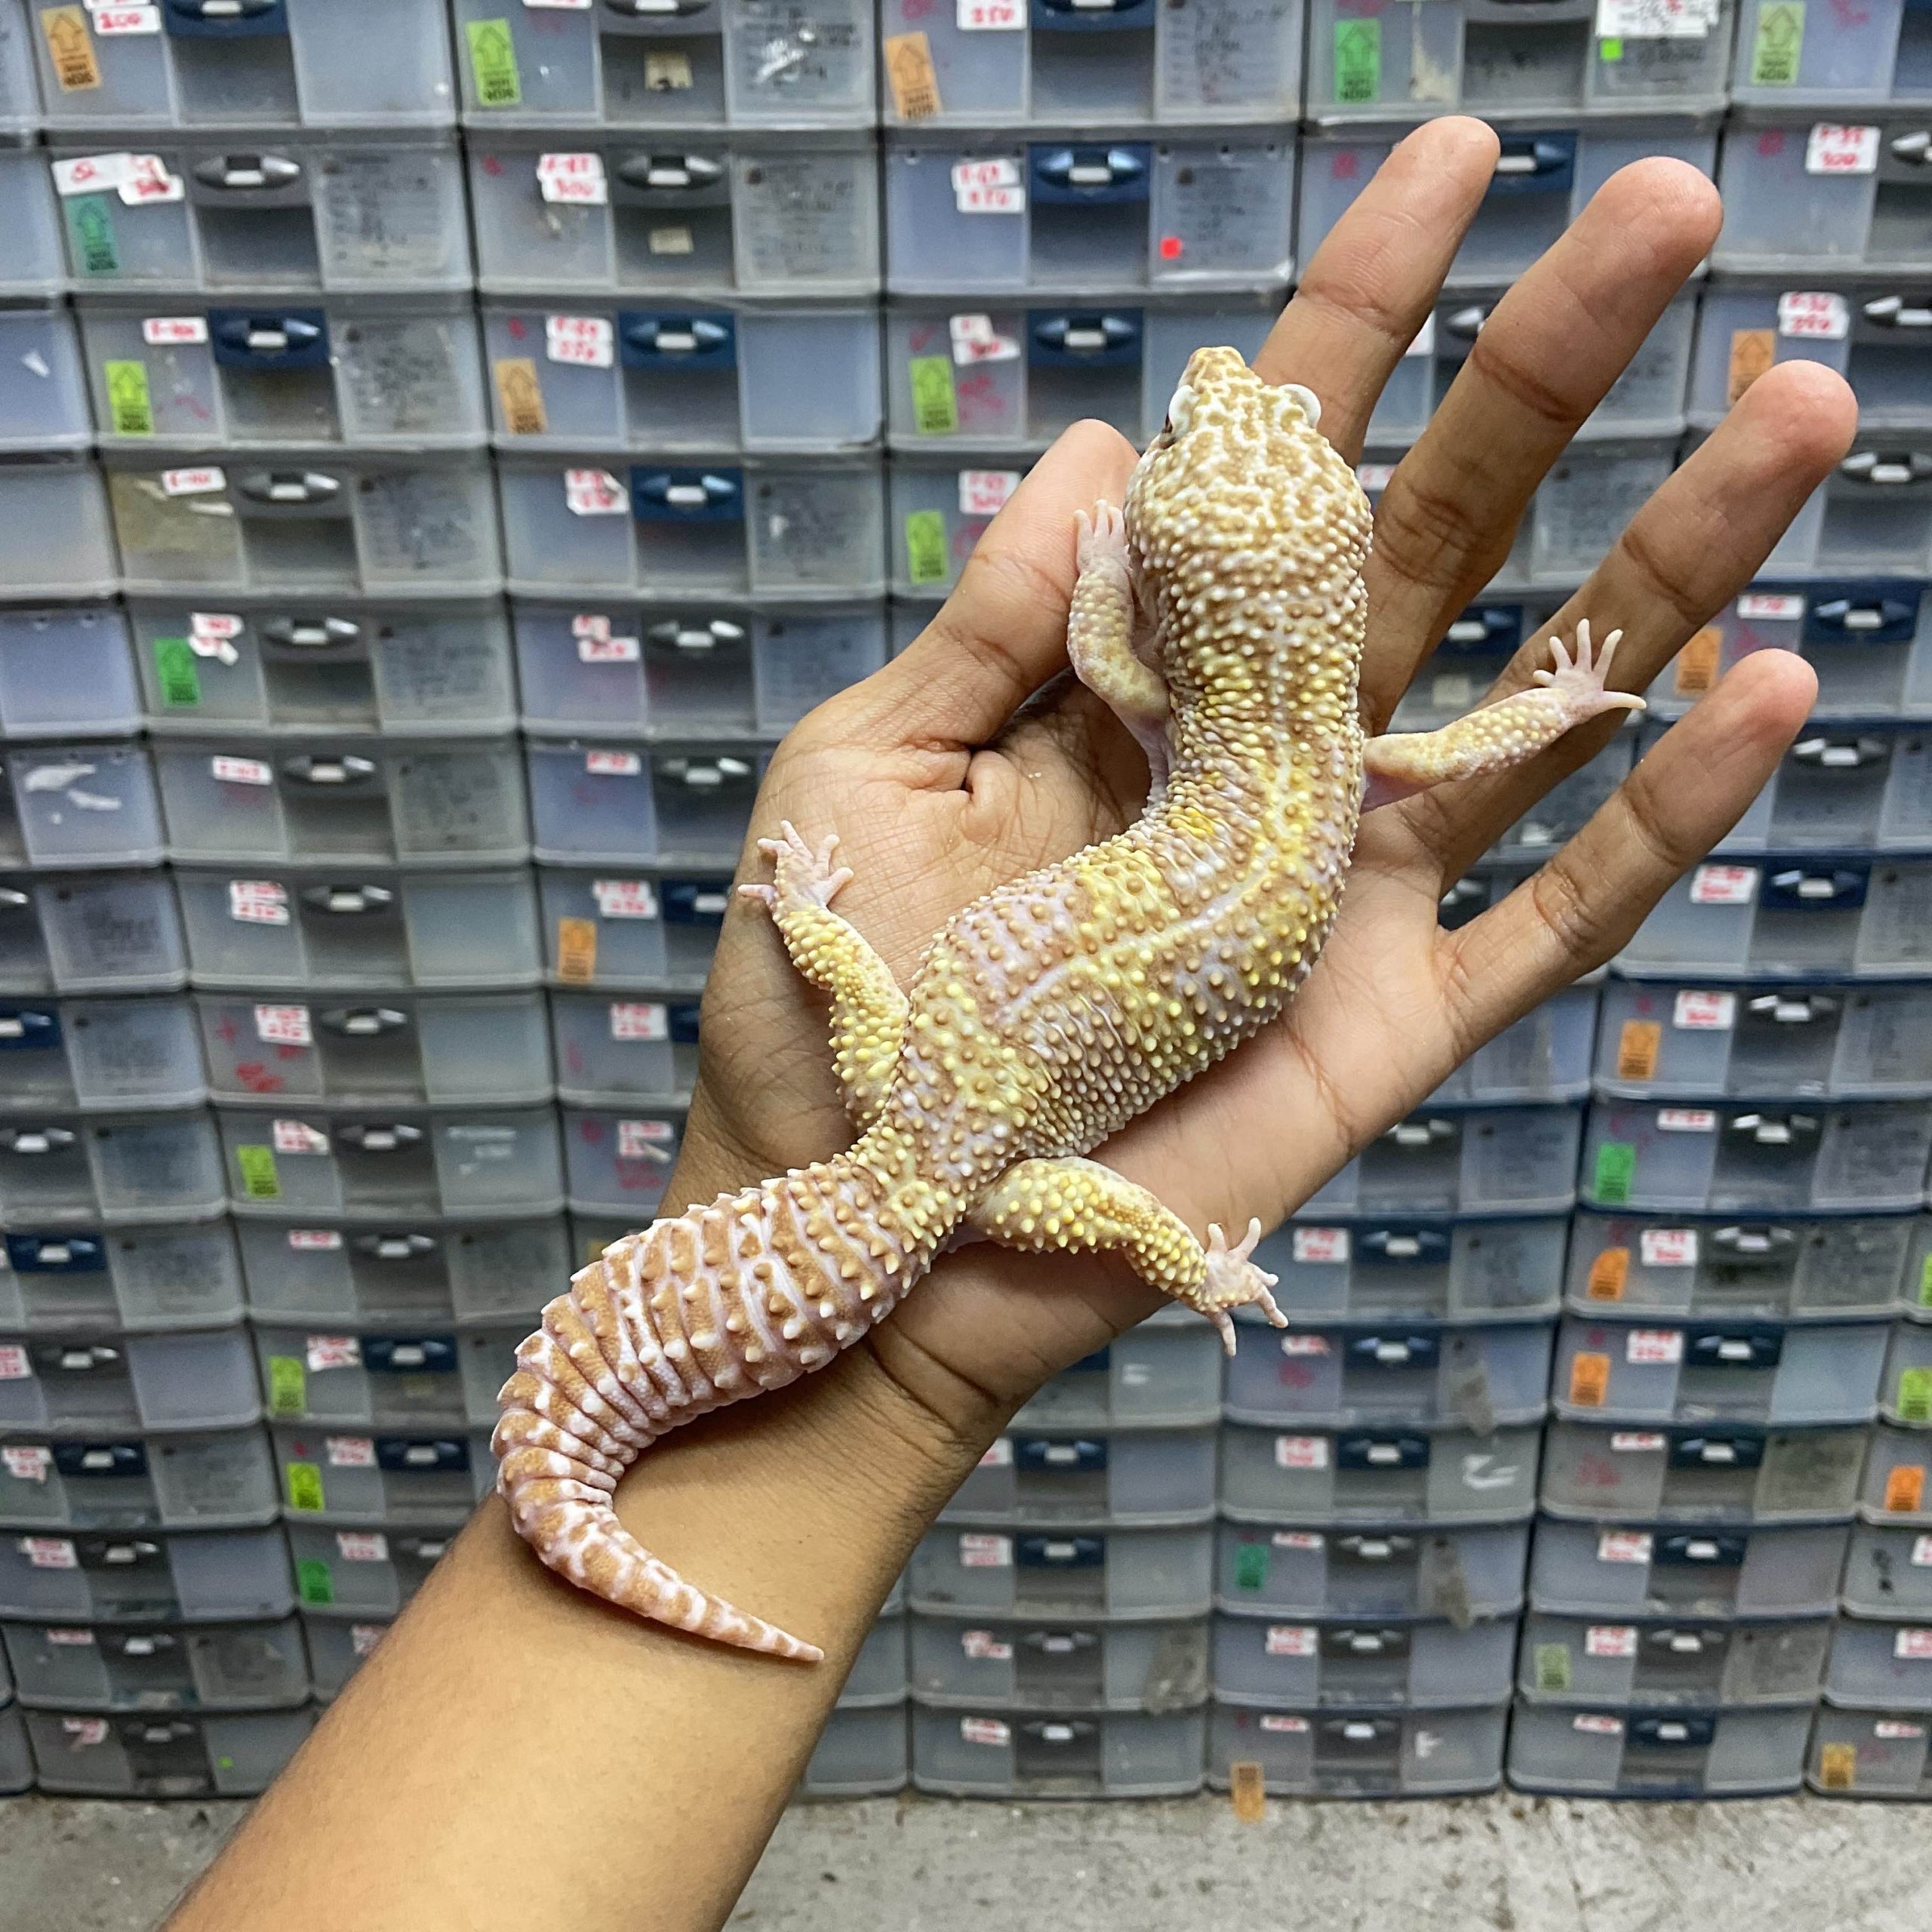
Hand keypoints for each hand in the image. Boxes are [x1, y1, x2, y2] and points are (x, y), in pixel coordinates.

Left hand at [674, 117, 1853, 1477]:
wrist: (858, 1235)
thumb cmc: (828, 1011)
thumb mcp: (863, 782)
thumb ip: (984, 628)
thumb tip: (1107, 447)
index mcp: (1136, 678)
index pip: (1267, 462)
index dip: (1359, 312)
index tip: (1456, 158)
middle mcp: (1268, 755)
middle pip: (1438, 535)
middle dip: (1549, 375)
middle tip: (1673, 213)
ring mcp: (1347, 888)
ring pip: (1539, 698)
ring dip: (1674, 560)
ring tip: (1797, 407)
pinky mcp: (1393, 1023)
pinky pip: (1558, 914)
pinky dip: (1660, 818)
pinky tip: (1769, 695)